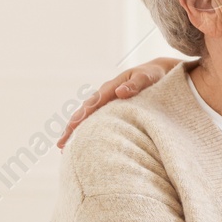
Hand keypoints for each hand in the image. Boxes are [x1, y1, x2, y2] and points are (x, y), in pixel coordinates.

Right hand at [58, 57, 181, 147]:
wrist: (160, 73)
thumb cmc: (154, 75)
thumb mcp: (146, 77)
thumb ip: (135, 84)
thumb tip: (119, 92)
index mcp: (110, 88)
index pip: (91, 105)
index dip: (80, 118)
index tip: (71, 131)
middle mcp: (105, 95)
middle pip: (84, 112)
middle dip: (72, 128)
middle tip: (60, 145)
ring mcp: (108, 102)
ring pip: (88, 117)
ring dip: (76, 131)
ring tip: (65, 148)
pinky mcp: (113, 109)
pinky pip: (97, 119)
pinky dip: (88, 130)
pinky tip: (84, 142)